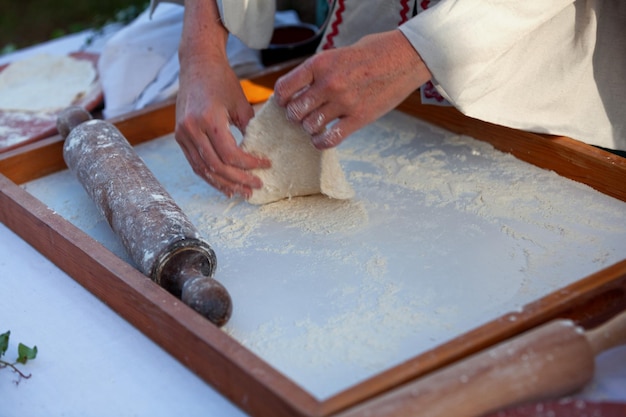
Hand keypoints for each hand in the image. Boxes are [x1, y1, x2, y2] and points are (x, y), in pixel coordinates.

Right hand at [174, 0, 269, 198]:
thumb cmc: (222, 80)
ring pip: (204, 170)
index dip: (249, 165)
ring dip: (224, 184)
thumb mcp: (241, 103)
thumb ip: (249, 129)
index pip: (230, 154)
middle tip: (256, 186)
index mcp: (208, 119)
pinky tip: (224, 186)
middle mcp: (191, 129)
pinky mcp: (180, 137)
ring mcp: (182, 134)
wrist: (197, 64)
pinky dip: (210, 177)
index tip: (266, 166)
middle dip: (239, 180)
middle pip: (217, 166)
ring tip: (242, 192)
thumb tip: (258, 154)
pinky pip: (195, 163)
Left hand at [274, 30, 430, 148]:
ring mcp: (344, 102)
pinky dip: (321, 142)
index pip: (284, 88)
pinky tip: (321, 139)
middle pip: (295, 111)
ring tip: (316, 124)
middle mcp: (328, 84)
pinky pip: (330, 139)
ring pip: (310, 126)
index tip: (286, 103)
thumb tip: (300, 91)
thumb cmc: (372, 53)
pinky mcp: (359, 118)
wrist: (405, 57)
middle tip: (302, 116)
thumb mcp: (337, 54)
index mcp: (320, 64)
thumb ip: (318, 72)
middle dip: (295, 116)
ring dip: (309, 128)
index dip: (281, 99)